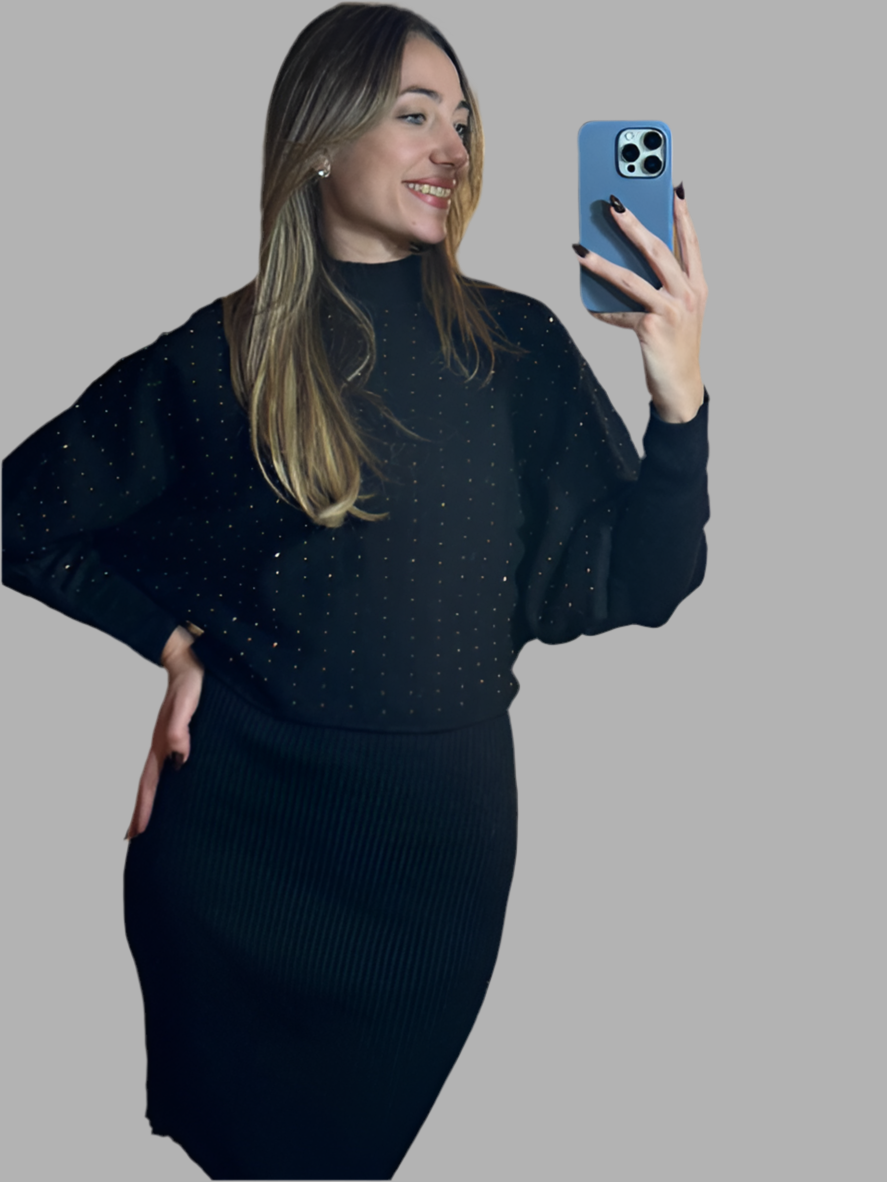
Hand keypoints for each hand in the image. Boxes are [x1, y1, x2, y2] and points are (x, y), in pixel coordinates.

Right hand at [125, 626, 203, 839]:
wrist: (194, 660)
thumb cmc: (192, 681)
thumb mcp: (188, 701)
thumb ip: (180, 726)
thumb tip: (179, 754)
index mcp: (162, 743)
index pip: (150, 783)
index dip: (144, 808)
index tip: (136, 834)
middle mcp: (165, 746)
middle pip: (151, 786)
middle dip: (143, 812)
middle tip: (137, 839)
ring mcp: (173, 742)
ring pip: (161, 778)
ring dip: (155, 800)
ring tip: (152, 822)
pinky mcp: (184, 736)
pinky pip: (174, 767)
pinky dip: (170, 783)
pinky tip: (178, 790)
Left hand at [574, 187, 706, 422]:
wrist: (680, 387)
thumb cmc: (674, 345)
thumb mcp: (677, 311)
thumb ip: (662, 285)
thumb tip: (628, 260)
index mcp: (698, 285)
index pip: (691, 242)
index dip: (683, 214)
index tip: (674, 187)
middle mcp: (688, 294)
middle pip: (658, 250)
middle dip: (634, 224)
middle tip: (614, 204)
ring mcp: (671, 311)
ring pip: (632, 278)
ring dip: (602, 263)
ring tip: (581, 250)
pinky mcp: (652, 328)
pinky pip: (620, 313)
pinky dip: (603, 311)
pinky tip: (590, 307)